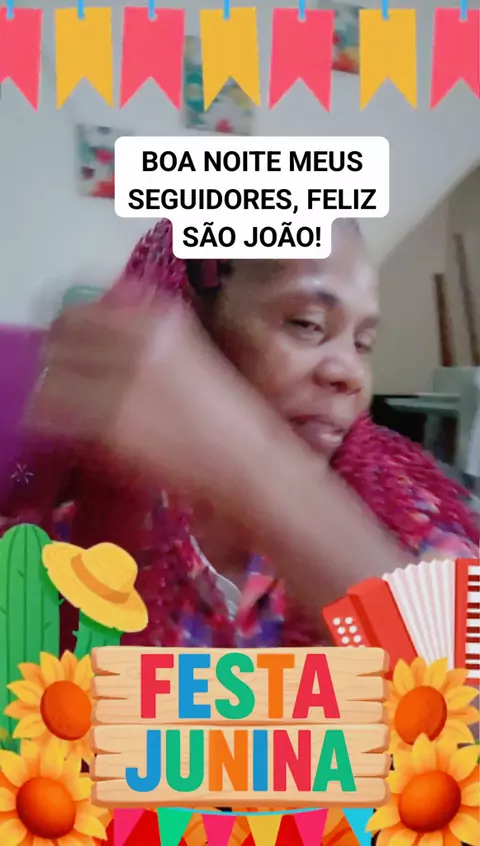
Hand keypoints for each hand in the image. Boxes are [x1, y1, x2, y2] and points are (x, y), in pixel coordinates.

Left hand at [29, 294, 289, 499]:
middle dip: (62, 350)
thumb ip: (152, 339)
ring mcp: (120, 378)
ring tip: (72, 402)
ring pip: (55, 369)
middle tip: (68, 373)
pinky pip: (54, 410)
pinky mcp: (108, 420)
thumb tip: (108, 332)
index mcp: (163, 318)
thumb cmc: (231, 417)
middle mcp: (137, 338)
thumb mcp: (195, 357)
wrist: (249, 461)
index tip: (79, 343)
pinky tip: (77, 427)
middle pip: (66, 329)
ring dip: (58, 383)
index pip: (91, 307)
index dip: (78, 326)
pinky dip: (56, 417)